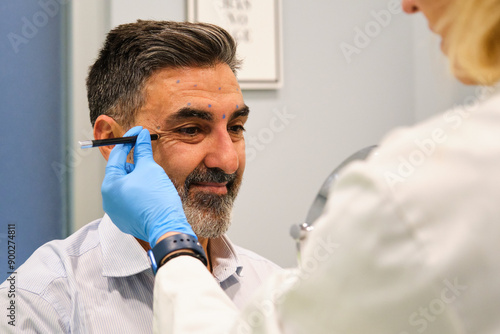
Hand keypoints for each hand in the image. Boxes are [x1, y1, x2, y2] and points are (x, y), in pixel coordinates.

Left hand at [101, 126, 194, 246]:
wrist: (166, 227)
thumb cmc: (157, 198)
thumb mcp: (150, 168)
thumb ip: (142, 150)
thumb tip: (141, 135)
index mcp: (110, 184)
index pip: (116, 156)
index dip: (129, 141)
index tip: (138, 132)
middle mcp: (108, 199)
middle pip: (120, 172)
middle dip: (134, 162)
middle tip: (148, 156)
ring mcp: (115, 212)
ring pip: (125, 186)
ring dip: (137, 178)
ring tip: (153, 179)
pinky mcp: (125, 220)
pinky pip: (129, 200)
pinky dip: (138, 193)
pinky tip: (151, 193)